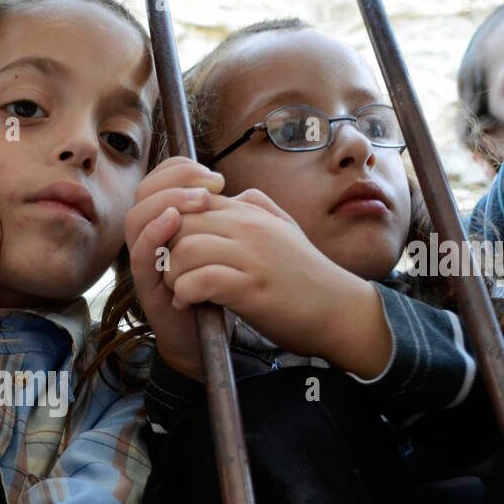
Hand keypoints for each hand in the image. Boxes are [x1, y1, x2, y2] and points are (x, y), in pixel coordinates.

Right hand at [124, 156, 223, 378]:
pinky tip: (173, 222)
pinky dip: (153, 234)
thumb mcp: (221, 246)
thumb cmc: (214, 290)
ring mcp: (145, 263)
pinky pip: (139, 256)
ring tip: (198, 201)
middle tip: (210, 186)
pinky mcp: (146, 288)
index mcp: (166, 223)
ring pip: (135, 220)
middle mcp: (150, 239)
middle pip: (143, 194)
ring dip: (166, 202)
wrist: (207, 341)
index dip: (180, 169)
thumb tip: (233, 190)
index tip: (215, 177)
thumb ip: (220, 219)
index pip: (160, 181)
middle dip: (175, 180)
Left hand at [161, 188, 392, 377]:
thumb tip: (230, 193)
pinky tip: (190, 303)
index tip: (173, 248)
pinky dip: (185, 293)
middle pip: (180, 222)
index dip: (171, 224)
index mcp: (251, 212)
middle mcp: (249, 228)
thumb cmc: (306, 276)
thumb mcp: (284, 228)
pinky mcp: (251, 288)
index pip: (190, 199)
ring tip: (179, 290)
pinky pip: (200, 280)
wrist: (339, 310)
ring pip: (185, 249)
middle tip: (170, 271)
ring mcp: (251, 256)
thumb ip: (256, 207)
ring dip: (172, 273)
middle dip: (165, 249)